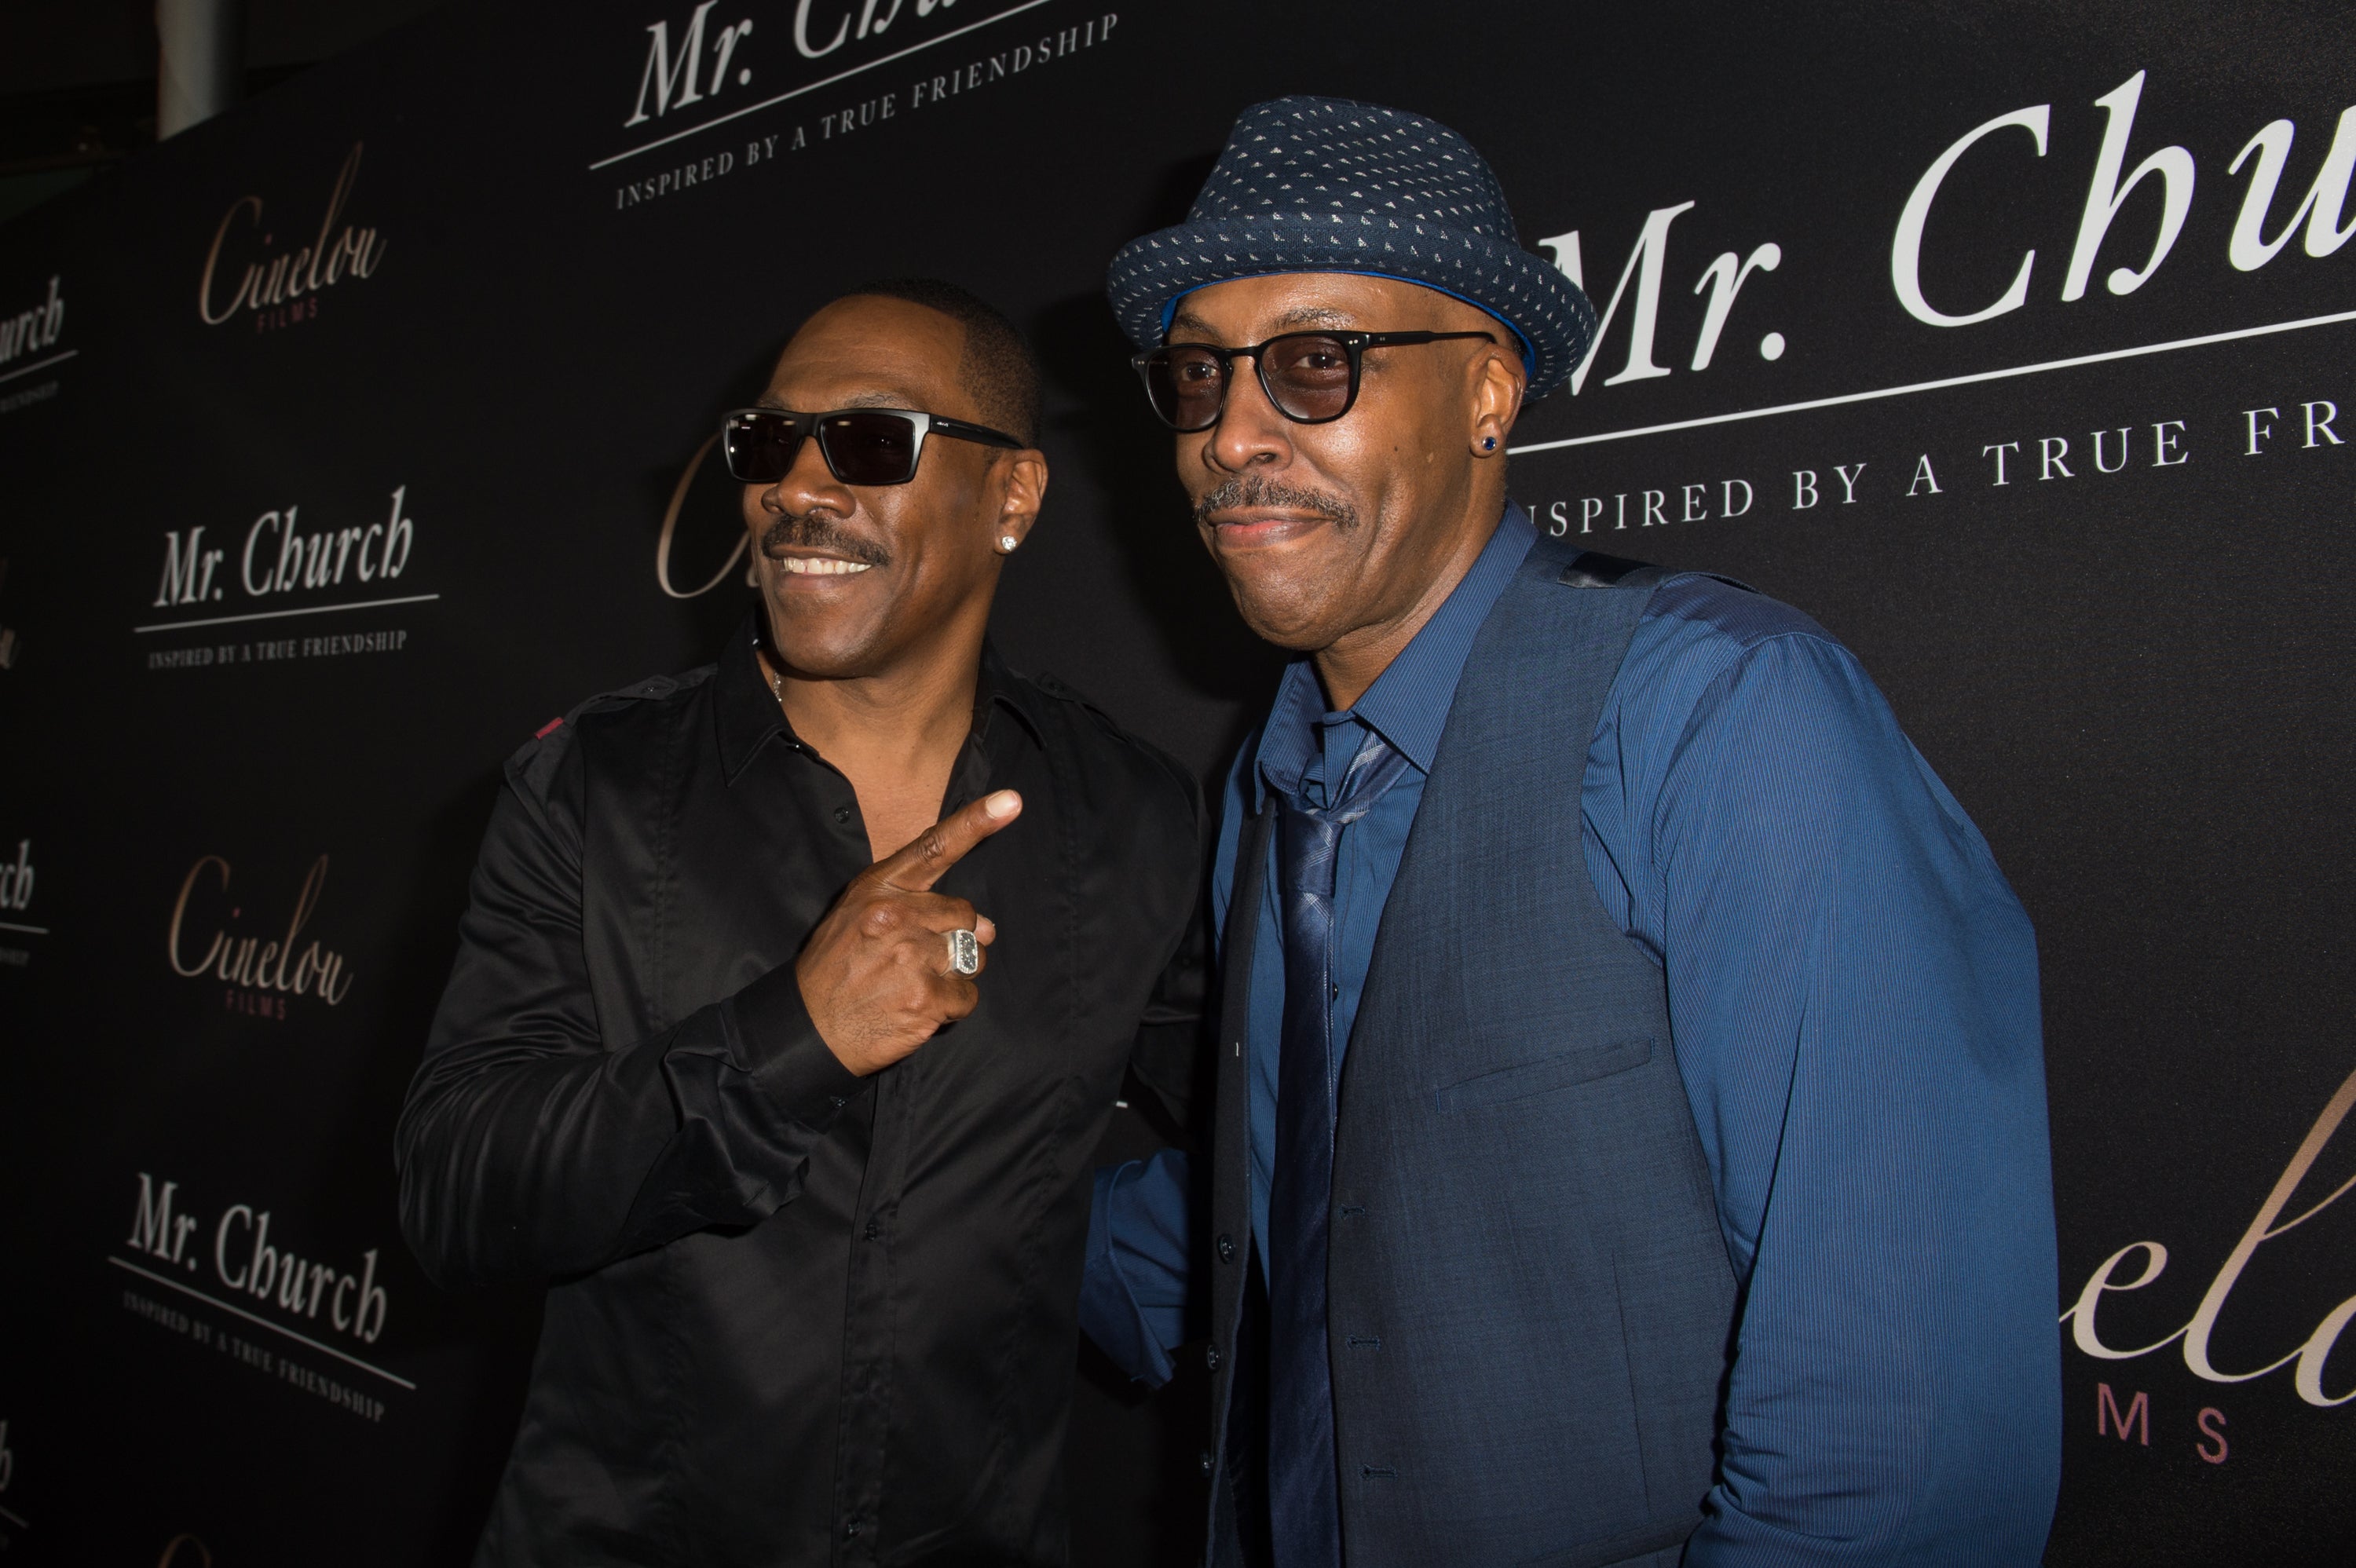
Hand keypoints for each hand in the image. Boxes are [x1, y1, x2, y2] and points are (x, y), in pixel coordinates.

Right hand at [796, 789, 1021, 1075]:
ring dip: (953, 974)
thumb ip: (920, 907)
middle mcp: (897, 916)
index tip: (1011, 801)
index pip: (934, 847)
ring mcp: (912, 956)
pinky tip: (919, 1007)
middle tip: (916, 960)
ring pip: (971, 957)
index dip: (976, 822)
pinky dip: (951, 1006)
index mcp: (879, 888)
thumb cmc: (837, 968)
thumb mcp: (858, 915)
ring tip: (913, 984)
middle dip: (954, 939)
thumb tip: (987, 926)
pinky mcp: (926, 997)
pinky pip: (967, 996)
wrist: (808, 1027)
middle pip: (965, 916)